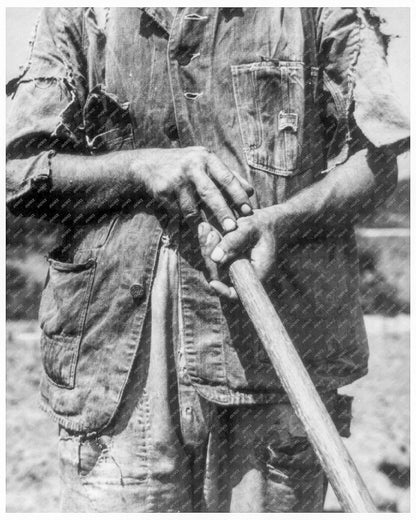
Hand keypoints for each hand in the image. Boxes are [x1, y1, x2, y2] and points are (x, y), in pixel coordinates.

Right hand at [130, 146, 252, 231]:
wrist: (148, 164)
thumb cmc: (185, 165)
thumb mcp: (206, 163)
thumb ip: (228, 176)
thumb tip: (251, 191)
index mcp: (207, 158)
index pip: (227, 178)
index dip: (238, 195)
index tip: (248, 211)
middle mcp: (192, 166)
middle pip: (210, 193)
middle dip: (222, 212)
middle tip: (232, 228)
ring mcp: (176, 179)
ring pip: (192, 208)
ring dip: (202, 223)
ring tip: (211, 234)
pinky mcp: (163, 192)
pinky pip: (178, 212)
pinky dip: (186, 222)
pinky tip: (192, 228)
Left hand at [200, 207, 288, 298]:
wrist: (268, 220)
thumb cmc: (263, 224)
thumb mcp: (250, 228)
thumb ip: (234, 242)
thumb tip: (215, 258)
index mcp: (256, 273)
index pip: (238, 292)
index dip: (224, 291)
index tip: (213, 284)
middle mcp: (243, 273)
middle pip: (219, 275)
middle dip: (209, 255)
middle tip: (210, 234)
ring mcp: (234, 266)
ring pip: (212, 264)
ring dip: (206, 246)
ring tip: (205, 227)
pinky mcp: (227, 258)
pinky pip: (212, 254)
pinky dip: (207, 242)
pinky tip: (204, 227)